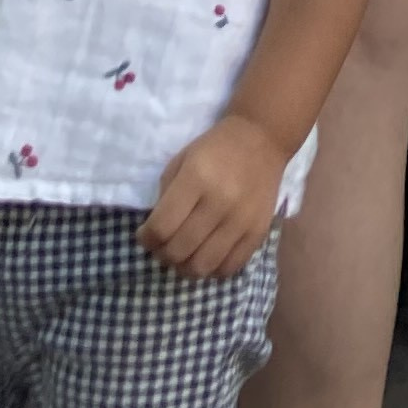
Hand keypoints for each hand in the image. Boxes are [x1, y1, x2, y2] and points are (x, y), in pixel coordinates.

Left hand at [141, 112, 288, 278]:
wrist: (263, 138)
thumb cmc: (215, 148)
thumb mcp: (181, 161)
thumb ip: (166, 197)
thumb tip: (156, 234)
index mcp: (196, 178)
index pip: (161, 227)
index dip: (145, 238)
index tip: (144, 235)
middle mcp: (220, 202)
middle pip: (179, 250)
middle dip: (162, 254)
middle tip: (162, 246)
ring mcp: (241, 220)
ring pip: (202, 266)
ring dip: (184, 266)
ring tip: (183, 254)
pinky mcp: (258, 231)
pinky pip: (229, 268)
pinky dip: (212, 269)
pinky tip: (207, 254)